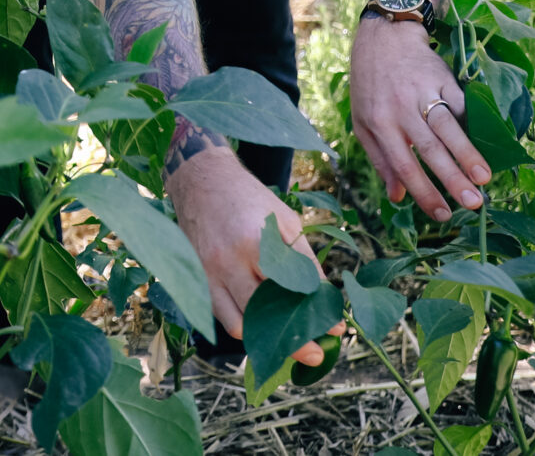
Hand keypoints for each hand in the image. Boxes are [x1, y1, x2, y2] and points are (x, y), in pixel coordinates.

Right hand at [168, 150, 333, 349]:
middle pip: (266, 315)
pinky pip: (221, 317)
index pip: (293, 288)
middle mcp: (229, 262)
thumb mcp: (285, 220)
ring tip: (289, 347)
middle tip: (317, 353)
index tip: (337, 328)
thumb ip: (304, 259)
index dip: (318, 311)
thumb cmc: (249, 198)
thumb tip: (325, 297)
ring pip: (239, 325)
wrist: (202, 181)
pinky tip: (262, 329)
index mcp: (256, 242)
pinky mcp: (197, 281)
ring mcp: (208, 274)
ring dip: (266, 340)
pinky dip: (243, 327)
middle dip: (295, 339)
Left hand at [349, 13, 489, 219]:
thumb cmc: (371, 86)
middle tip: (474, 204)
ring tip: (485, 178)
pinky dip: (473, 125)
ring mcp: (423, 92)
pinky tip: (488, 144)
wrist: (384, 37)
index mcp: (379, 123)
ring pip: (448, 127)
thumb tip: (397, 199)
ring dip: (468, 154)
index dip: (423, 193)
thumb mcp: (363, 122)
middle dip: (453, 179)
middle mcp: (401, 109)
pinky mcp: (442, 78)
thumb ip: (380, 160)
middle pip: (430, 149)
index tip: (443, 215)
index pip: (404, 165)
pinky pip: (460, 104)